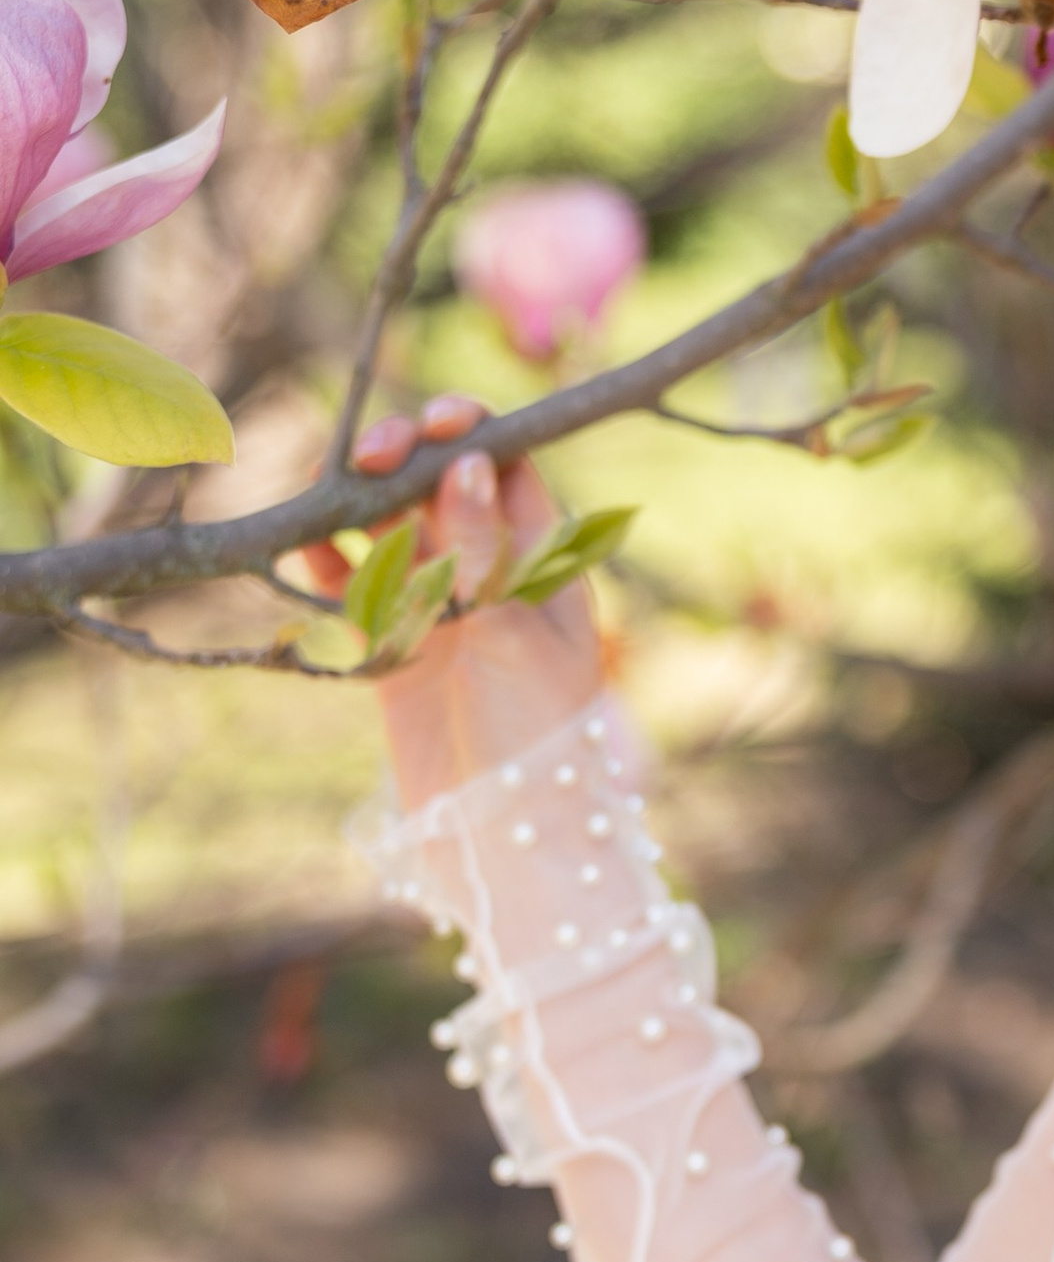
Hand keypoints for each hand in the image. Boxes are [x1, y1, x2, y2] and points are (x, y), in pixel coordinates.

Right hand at [298, 394, 603, 805]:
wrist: (507, 839)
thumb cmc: (538, 738)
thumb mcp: (520, 635)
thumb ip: (488, 549)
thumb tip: (467, 461)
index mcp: (543, 560)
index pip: (507, 465)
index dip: (469, 432)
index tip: (432, 423)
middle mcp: (489, 572)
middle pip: (438, 484)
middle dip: (403, 457)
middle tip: (368, 458)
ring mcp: (438, 607)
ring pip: (389, 528)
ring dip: (356, 501)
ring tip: (325, 495)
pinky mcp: (392, 649)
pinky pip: (350, 589)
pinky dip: (324, 564)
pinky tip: (302, 549)